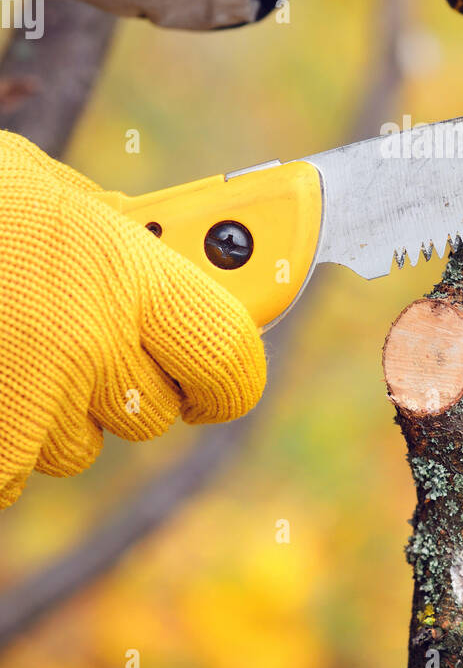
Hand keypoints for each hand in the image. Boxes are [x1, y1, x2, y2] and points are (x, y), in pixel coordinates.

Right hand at [0, 133, 265, 507]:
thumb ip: (123, 241)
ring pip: (77, 445)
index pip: (233, 360)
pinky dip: (0, 437)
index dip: (229, 373)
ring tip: (6, 340)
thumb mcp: (56, 197)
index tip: (219, 376)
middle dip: (129, 383)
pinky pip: (13, 470)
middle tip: (85, 340)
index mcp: (127, 274)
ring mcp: (30, 405)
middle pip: (154, 412)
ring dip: (54, 408)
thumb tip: (180, 263)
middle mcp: (89, 347)